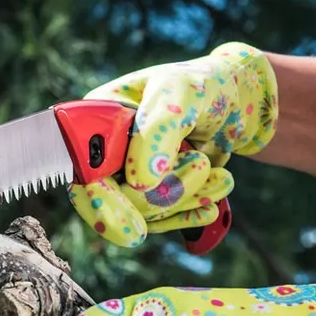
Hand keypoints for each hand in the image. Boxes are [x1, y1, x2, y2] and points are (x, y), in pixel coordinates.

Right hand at [66, 42, 276, 247]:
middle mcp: (103, 152)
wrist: (231, 102)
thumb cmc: (199, 86)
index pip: (83, 174)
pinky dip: (190, 210)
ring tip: (222, 177)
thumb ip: (157, 131)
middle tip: (202, 166)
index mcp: (93, 122)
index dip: (102, 205)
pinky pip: (162, 218)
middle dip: (164, 194)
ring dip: (186, 198)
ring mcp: (126, 175)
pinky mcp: (151, 192)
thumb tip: (138, 183)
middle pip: (115, 201)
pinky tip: (212, 202)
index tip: (133, 230)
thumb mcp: (179, 95)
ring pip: (144, 212)